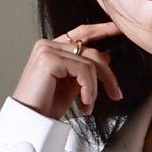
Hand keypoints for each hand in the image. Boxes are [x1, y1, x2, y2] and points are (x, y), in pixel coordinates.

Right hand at [11, 22, 125, 119]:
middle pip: (90, 50)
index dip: (101, 30)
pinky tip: (83, 103)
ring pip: (90, 62)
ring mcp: (47, 49)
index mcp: (52, 47)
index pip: (81, 34)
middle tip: (116, 94)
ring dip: (95, 88)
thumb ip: (86, 69)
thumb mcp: (73, 85)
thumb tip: (107, 57)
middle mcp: (48, 44)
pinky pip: (83, 70)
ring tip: (88, 104)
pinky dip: (89, 89)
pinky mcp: (49, 58)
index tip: (119, 29)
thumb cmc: (47, 106)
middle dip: (107, 74)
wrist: (31, 121)